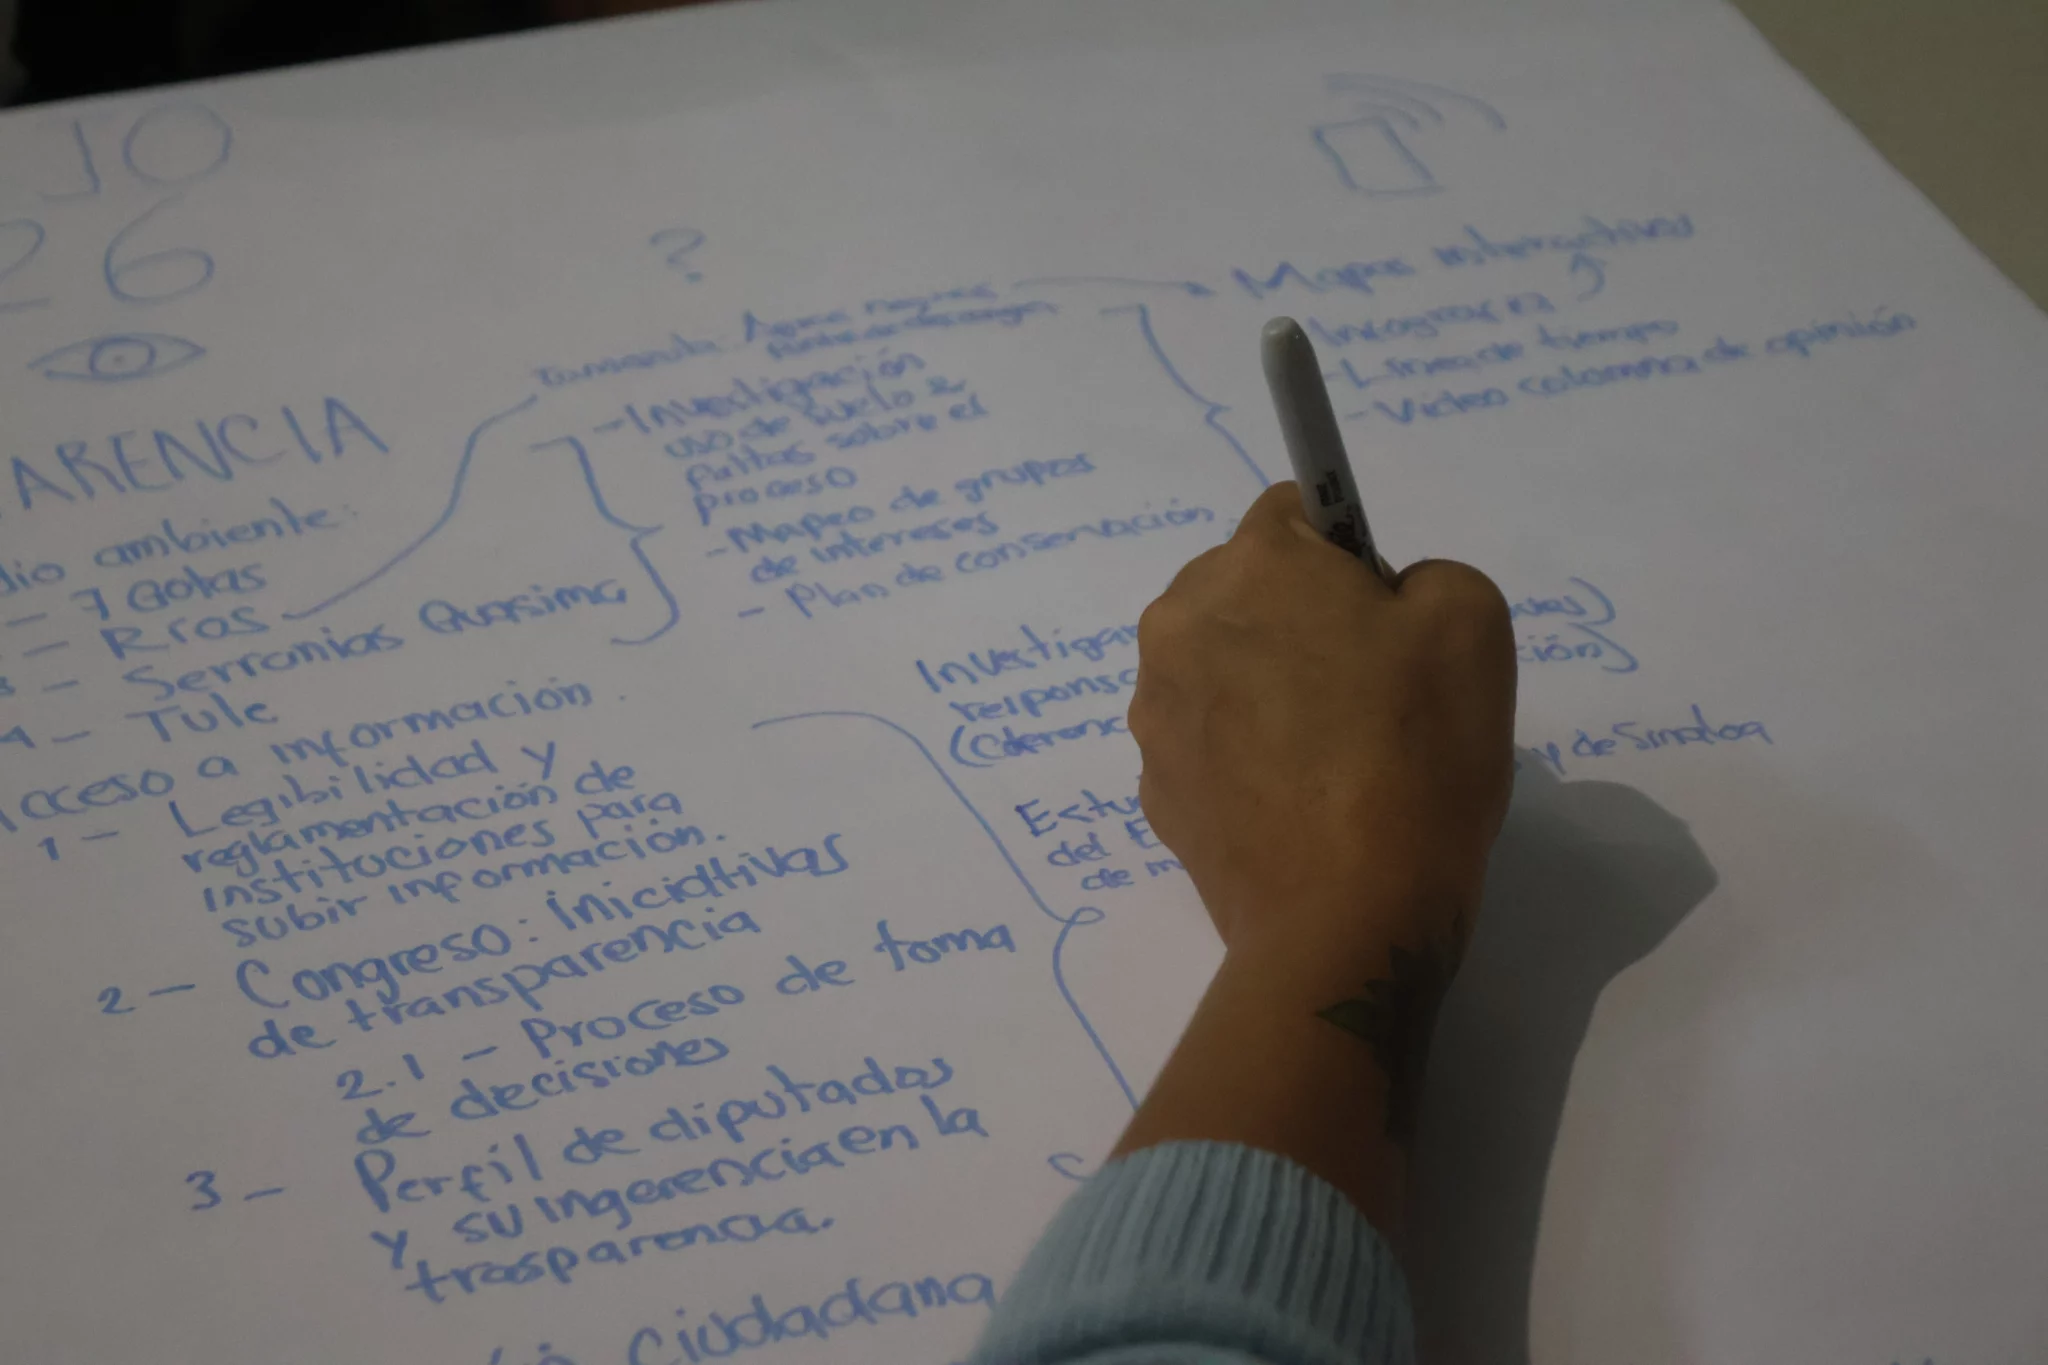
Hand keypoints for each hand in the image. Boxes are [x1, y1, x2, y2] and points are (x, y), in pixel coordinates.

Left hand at [1129, 481, 1515, 975]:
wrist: (1347, 916)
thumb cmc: (1415, 755)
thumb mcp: (1471, 621)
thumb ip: (1424, 576)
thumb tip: (1379, 601)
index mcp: (1250, 565)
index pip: (1297, 511)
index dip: (1352, 557)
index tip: (1387, 619)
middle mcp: (1178, 624)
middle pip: (1247, 589)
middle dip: (1301, 620)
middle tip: (1372, 692)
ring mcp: (1156, 713)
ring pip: (1223, 666)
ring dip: (1268, 687)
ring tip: (1338, 758)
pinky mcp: (1156, 789)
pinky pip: (1211, 741)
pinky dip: (1249, 755)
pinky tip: (1301, 802)